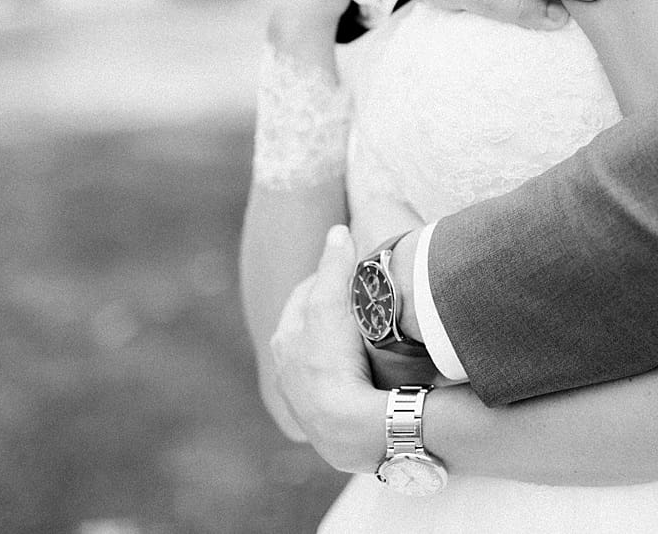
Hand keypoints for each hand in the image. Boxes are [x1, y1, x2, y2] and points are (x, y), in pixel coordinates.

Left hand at [270, 225, 390, 473]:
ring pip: (323, 357)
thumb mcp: (330, 306)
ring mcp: (305, 395)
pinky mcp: (324, 417)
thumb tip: (338, 230)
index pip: (307, 293)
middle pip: (313, 326)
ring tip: (373, 334)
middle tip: (367, 299)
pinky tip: (369, 373)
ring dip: (342, 344)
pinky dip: (349, 373)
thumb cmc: (331, 363)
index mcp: (285, 338)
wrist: (344, 427)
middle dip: (335, 311)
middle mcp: (287, 367)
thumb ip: (333, 267)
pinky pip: (336, 385)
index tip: (354, 269)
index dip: (330, 276)